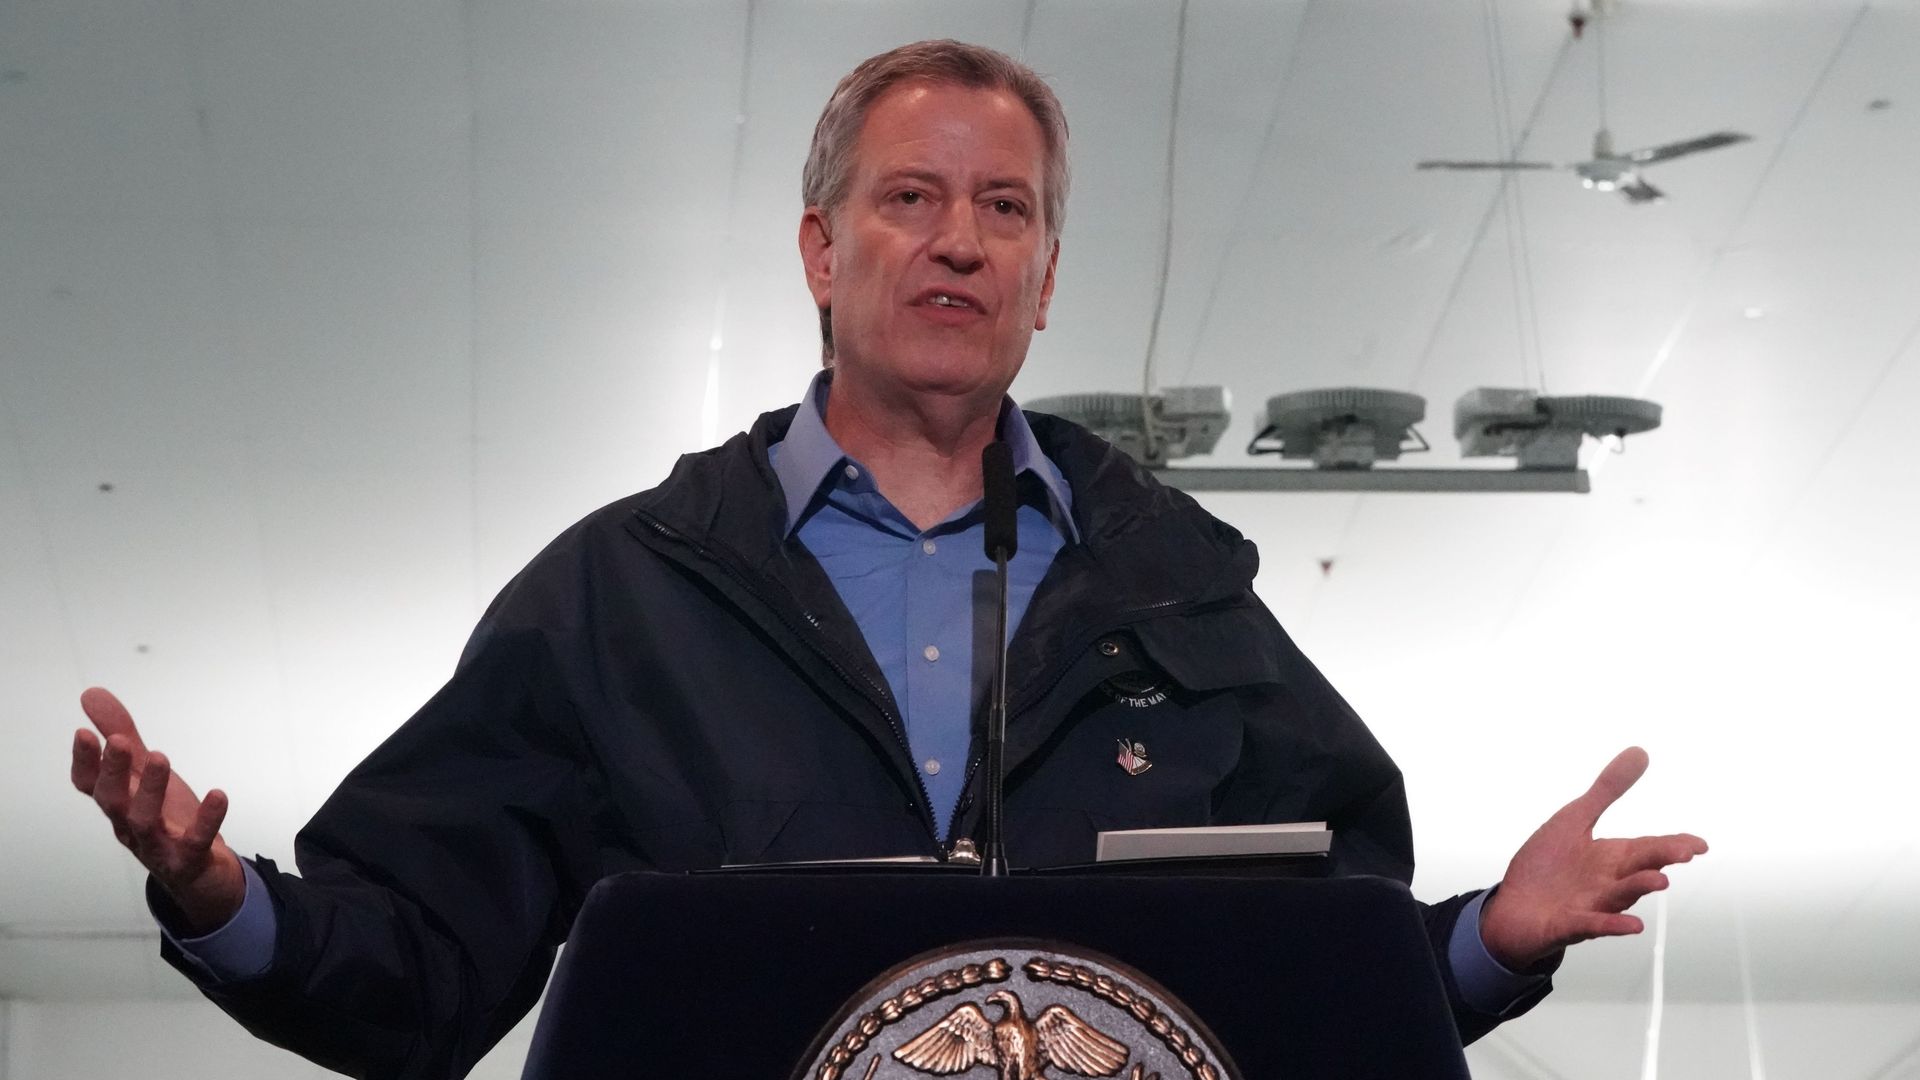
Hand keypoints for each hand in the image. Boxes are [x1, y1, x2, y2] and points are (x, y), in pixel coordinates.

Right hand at [70, 687, 245, 934]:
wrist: (200, 874)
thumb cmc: (166, 818)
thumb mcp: (145, 773)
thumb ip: (121, 734)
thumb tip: (91, 694)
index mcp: (120, 803)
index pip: (90, 784)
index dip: (84, 762)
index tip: (83, 732)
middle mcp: (131, 824)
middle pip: (112, 800)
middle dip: (113, 771)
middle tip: (121, 741)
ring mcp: (158, 845)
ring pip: (144, 821)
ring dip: (150, 790)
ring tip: (162, 757)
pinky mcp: (188, 860)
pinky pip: (196, 841)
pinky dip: (207, 819)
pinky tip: (219, 795)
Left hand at [1479, 746, 1706, 971]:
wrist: (1512, 909)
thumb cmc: (1546, 867)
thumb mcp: (1575, 819)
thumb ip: (1607, 790)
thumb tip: (1640, 752)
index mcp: (1611, 857)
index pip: (1650, 848)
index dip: (1675, 845)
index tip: (1700, 845)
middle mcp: (1607, 882)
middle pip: (1639, 868)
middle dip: (1660, 859)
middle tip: (1683, 852)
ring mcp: (1590, 905)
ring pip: (1619, 896)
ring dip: (1638, 887)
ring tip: (1660, 881)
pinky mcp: (1568, 925)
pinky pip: (1592, 925)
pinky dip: (1611, 924)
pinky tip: (1632, 925)